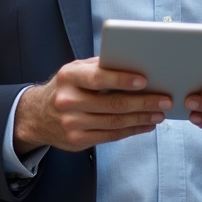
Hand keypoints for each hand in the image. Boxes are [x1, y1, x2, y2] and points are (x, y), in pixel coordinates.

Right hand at [13, 57, 172, 154]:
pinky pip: (110, 136)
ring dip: (141, 118)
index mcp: (69, 77)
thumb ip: (99, 65)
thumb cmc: (65, 87)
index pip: (98, 78)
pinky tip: (146, 124)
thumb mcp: (75, 70)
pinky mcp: (77, 141)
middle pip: (112, 103)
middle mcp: (68, 101)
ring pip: (114, 122)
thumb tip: (133, 61)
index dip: (122, 79)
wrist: (37, 116)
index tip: (144, 80)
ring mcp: (72, 123)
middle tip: (164, 100)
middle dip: (143, 102)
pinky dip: (132, 130)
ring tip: (160, 113)